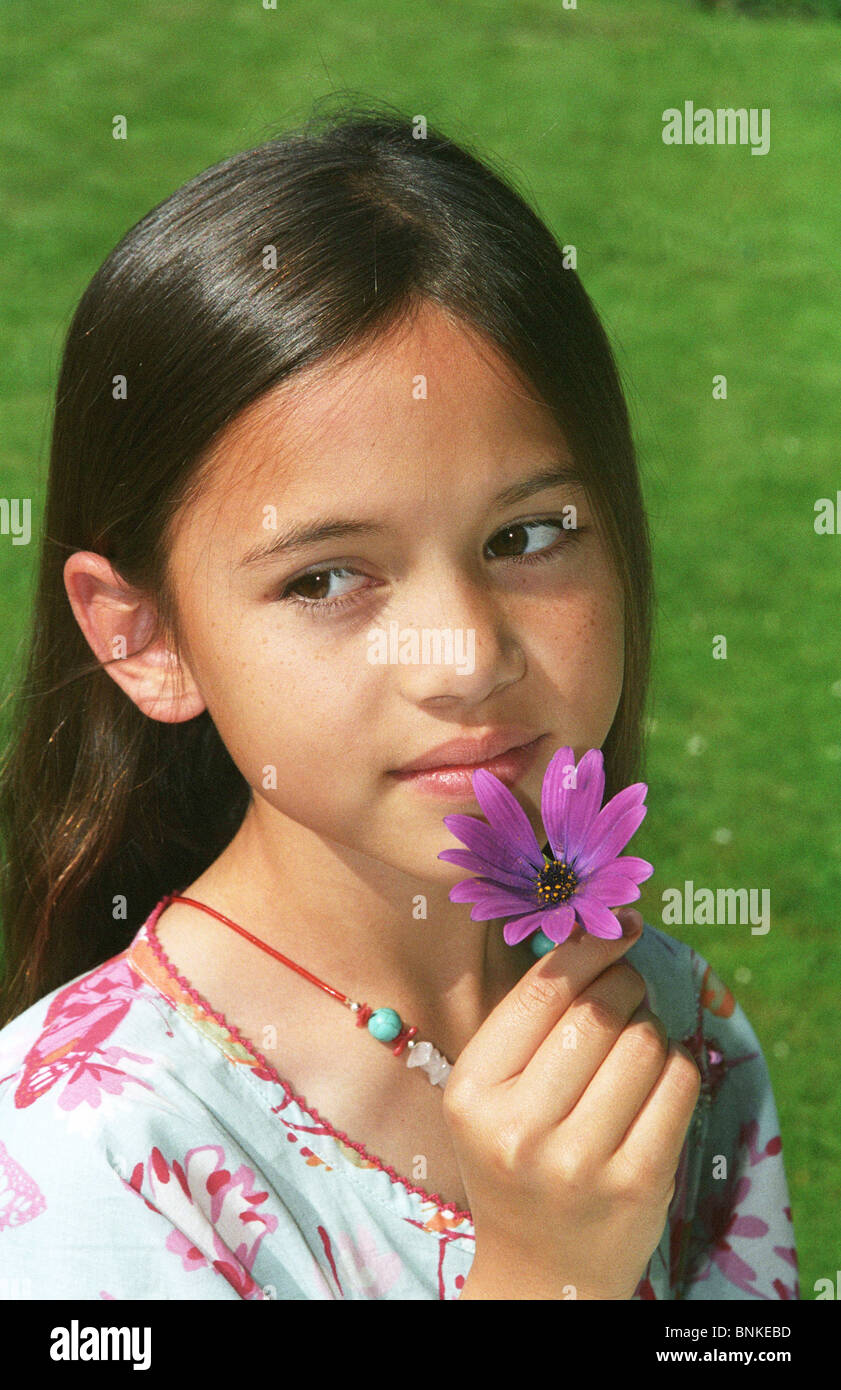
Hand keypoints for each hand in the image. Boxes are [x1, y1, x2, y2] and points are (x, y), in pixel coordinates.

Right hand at [446, 908, 701, 1299]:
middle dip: (624, 983)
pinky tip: (658, 1077)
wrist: (539, 1270)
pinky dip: (677, 1065)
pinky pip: (679, 1083)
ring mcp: (580, 1161)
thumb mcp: (491, 1093)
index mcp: (472, 1093)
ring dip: (649, 1026)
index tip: (620, 923)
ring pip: (644, 1042)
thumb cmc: (516, 1158)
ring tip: (635, 1043)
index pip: (539, 993)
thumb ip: (528, 1020)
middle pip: (598, 1011)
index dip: (588, 947)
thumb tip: (598, 928)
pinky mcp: (638, 1184)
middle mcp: (519, 1129)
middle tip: (629, 985)